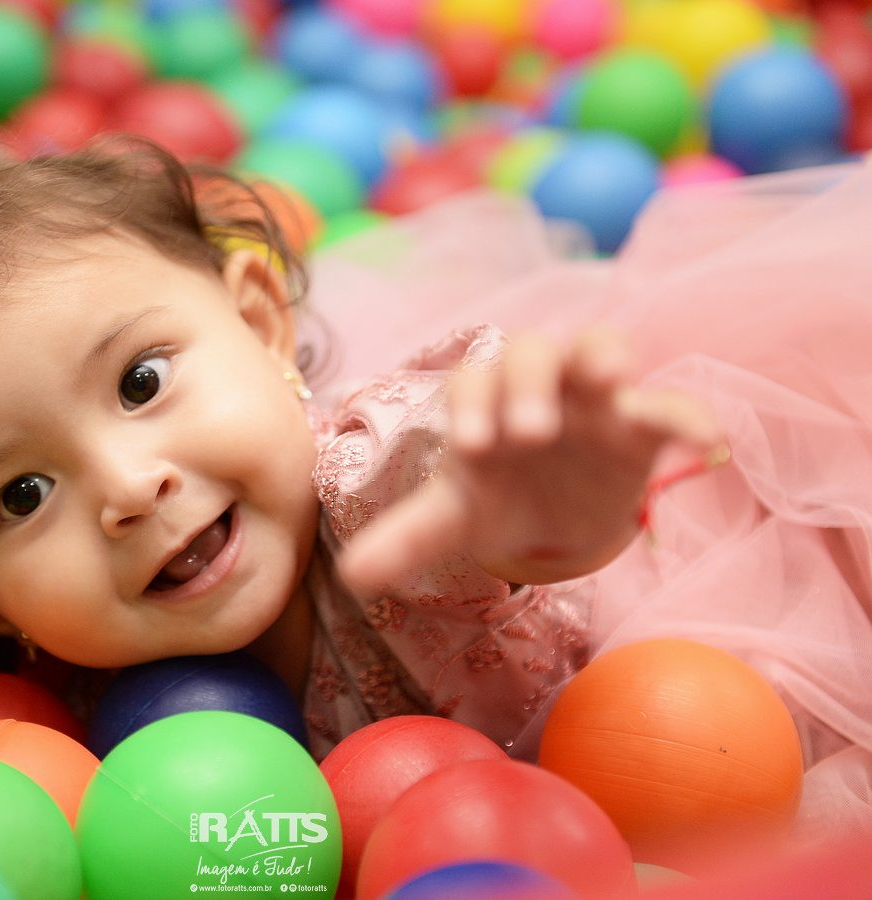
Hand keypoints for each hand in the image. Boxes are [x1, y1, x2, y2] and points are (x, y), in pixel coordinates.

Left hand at [339, 327, 724, 592]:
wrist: (554, 514)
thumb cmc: (499, 498)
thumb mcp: (456, 518)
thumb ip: (408, 537)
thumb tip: (352, 576)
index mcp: (485, 402)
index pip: (473, 384)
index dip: (472, 407)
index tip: (471, 447)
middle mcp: (537, 386)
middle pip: (531, 352)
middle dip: (529, 383)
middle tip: (528, 433)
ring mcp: (593, 399)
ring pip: (600, 348)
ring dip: (604, 359)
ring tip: (610, 384)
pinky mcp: (642, 424)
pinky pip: (671, 405)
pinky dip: (690, 416)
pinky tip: (709, 445)